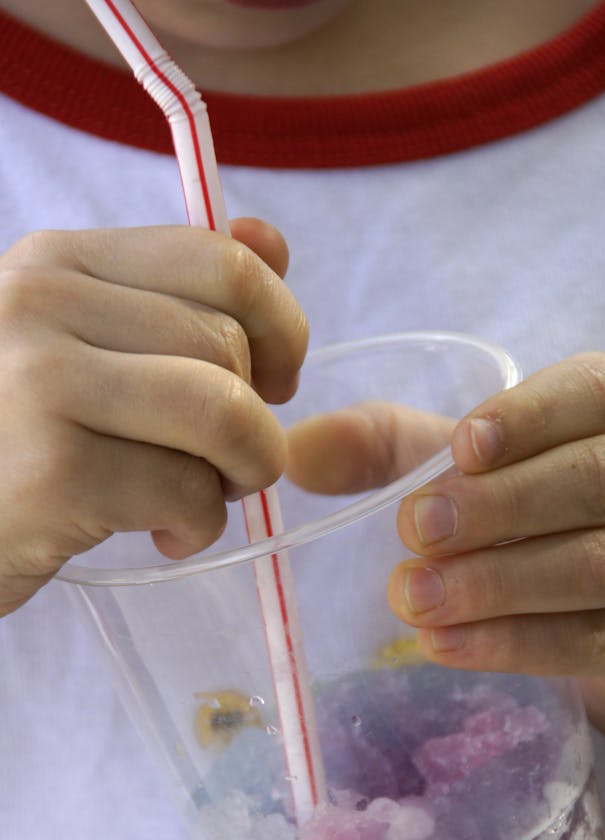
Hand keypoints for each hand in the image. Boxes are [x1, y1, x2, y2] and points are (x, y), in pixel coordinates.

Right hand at [0, 218, 307, 615]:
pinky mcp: (52, 470)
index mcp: (59, 260)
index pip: (225, 262)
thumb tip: (271, 243)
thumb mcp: (83, 349)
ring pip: (224, 413)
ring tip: (202, 499)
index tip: (275, 383)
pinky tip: (162, 534)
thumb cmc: (14, 441)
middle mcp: (41, 301)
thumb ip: (175, 296)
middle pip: (230, 348)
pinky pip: (189, 491)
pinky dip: (200, 526)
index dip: (282, 328)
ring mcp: (40, 381)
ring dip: (242, 472)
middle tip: (221, 466)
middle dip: (255, 423)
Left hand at [289, 354, 604, 753]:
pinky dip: (512, 643)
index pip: (592, 393)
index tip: (460, 449)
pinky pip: (591, 640)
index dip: (526, 418)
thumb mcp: (495, 468)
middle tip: (415, 531)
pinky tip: (444, 644)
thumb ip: (399, 450)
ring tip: (413, 599)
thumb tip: (297, 452)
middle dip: (499, 507)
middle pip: (595, 481)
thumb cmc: (565, 516)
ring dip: (497, 584)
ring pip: (596, 565)